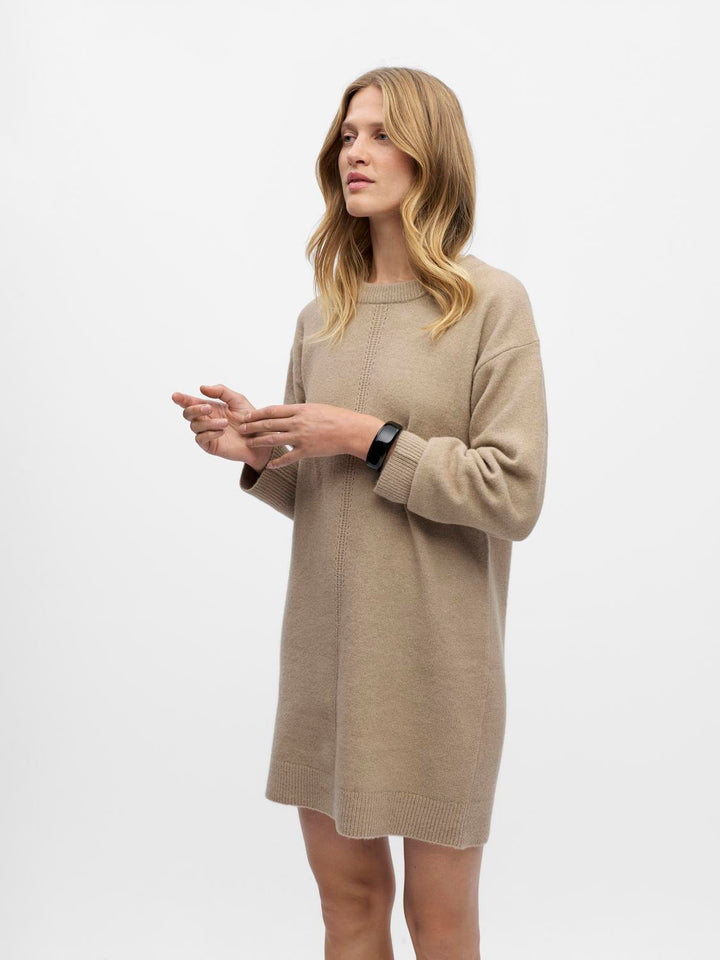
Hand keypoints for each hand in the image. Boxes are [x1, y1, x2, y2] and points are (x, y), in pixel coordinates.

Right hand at [170, 384, 272, 470]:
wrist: (260, 437)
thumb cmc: (249, 419)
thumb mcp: (237, 400)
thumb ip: (221, 391)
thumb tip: (201, 388)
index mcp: (210, 408)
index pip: (191, 402)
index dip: (182, 399)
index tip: (175, 396)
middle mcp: (205, 420)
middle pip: (188, 414)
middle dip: (195, 409)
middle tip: (208, 408)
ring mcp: (207, 433)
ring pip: (195, 426)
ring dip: (209, 422)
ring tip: (225, 423)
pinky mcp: (210, 445)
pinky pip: (201, 439)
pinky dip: (210, 433)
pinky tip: (221, 432)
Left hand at [239, 403, 382, 468]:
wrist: (350, 430)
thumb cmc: (336, 417)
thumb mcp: (315, 408)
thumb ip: (299, 411)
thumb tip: (286, 412)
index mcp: (300, 410)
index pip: (273, 410)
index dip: (258, 413)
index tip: (247, 415)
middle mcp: (298, 422)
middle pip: (269, 424)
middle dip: (253, 427)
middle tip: (242, 429)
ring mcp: (301, 437)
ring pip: (274, 440)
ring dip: (259, 442)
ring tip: (249, 444)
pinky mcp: (307, 450)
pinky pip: (289, 458)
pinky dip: (278, 463)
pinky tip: (269, 466)